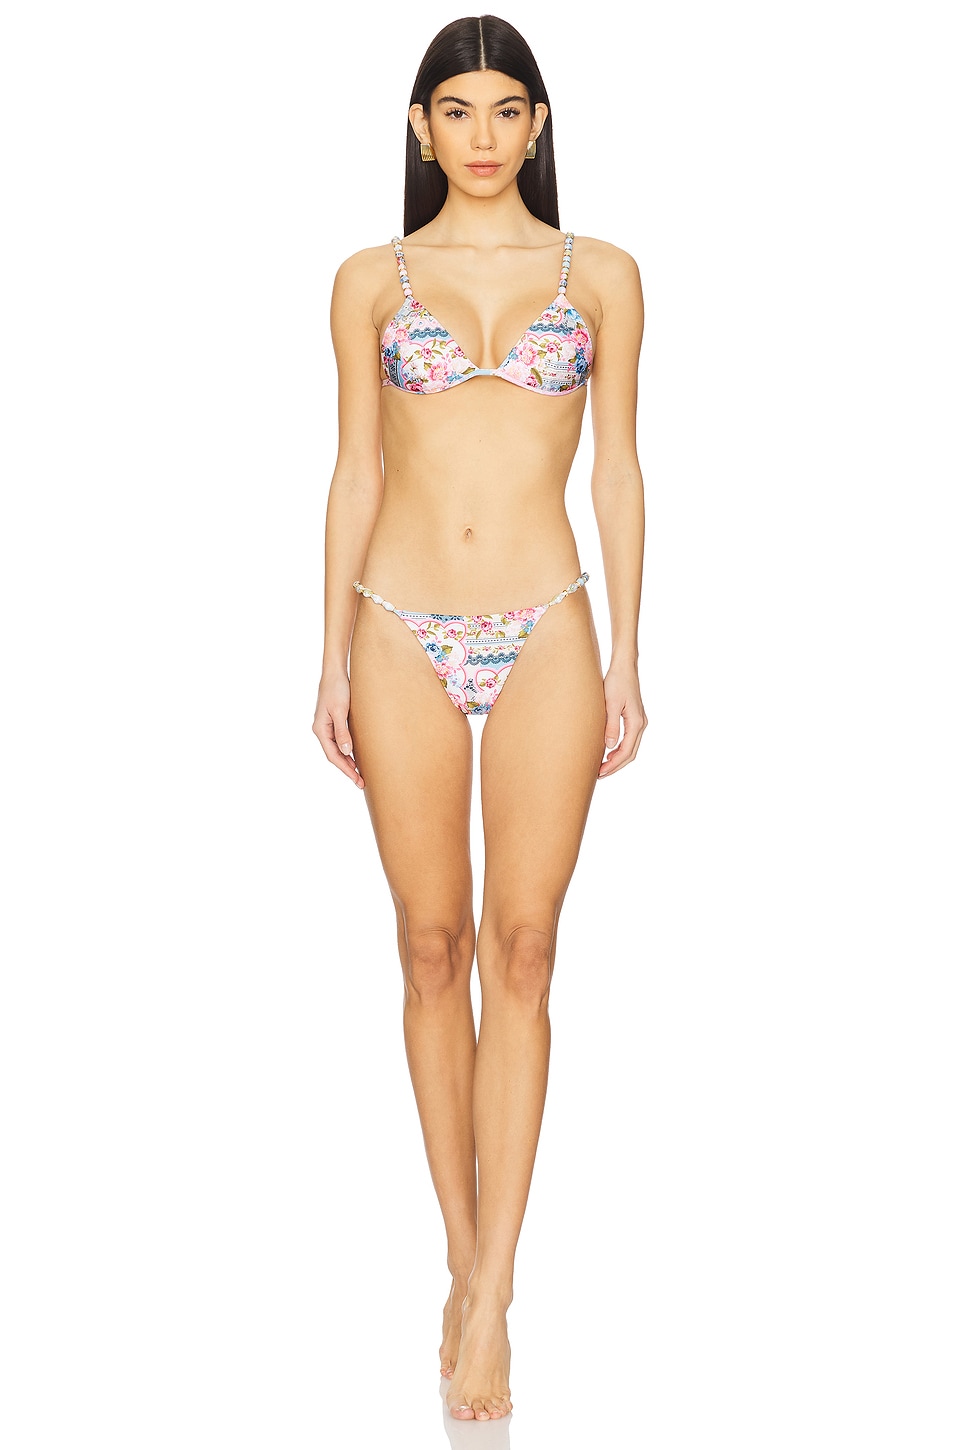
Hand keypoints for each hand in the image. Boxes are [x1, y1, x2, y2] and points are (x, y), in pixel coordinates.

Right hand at [312, 669, 364, 788]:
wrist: (335, 671)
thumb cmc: (337, 688)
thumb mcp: (340, 710)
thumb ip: (342, 731)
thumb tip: (346, 752)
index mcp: (320, 729)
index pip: (333, 755)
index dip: (345, 770)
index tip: (357, 780)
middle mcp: (322, 729)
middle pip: (335, 755)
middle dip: (348, 769)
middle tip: (362, 782)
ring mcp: (327, 726)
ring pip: (338, 749)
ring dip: (348, 761)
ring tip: (360, 774)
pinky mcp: (334, 720)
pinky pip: (341, 740)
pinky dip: (349, 750)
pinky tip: (357, 756)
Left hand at [598, 665, 647, 777]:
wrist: (624, 667)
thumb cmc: (617, 682)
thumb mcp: (611, 704)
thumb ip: (611, 726)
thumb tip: (609, 747)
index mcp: (636, 722)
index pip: (626, 751)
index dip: (613, 765)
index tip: (600, 772)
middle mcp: (641, 724)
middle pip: (630, 753)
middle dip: (615, 766)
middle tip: (599, 774)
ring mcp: (639, 721)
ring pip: (631, 747)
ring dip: (618, 759)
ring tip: (602, 766)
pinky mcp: (634, 718)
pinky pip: (629, 739)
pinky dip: (619, 749)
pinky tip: (608, 752)